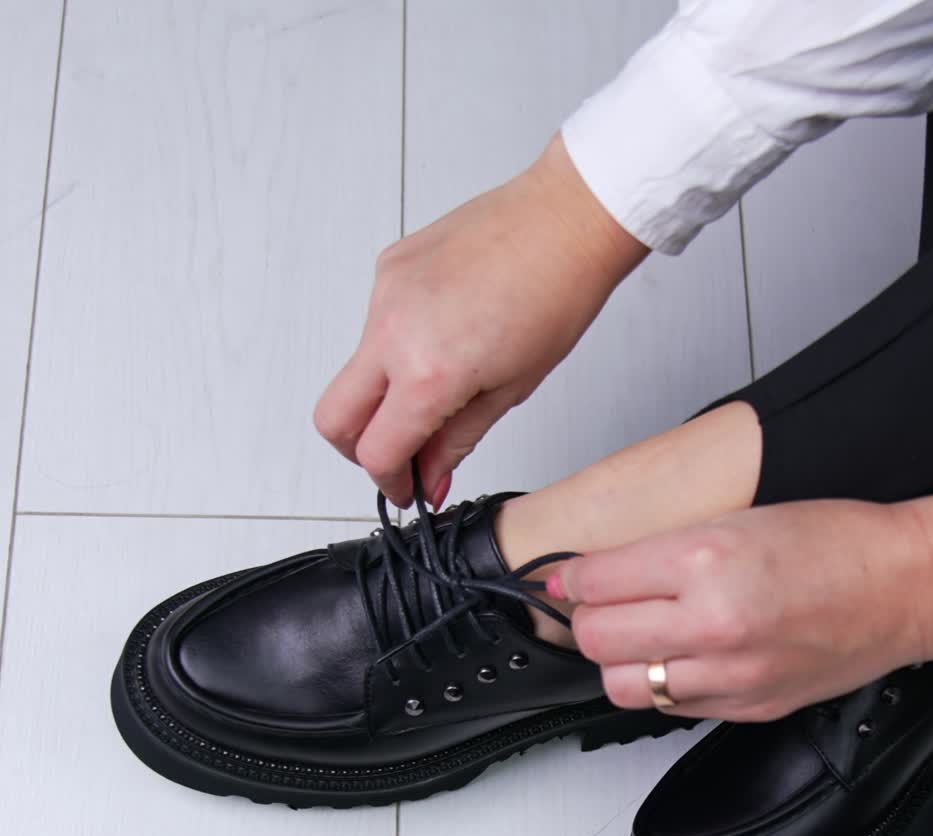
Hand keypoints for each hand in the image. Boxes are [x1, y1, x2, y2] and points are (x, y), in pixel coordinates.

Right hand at [314, 134, 646, 506]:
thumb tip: (429, 478)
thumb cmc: (557, 296)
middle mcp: (392, 330)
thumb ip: (457, 439)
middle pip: (335, 417)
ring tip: (443, 386)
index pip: (378, 450)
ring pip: (355, 369)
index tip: (407, 488)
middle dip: (359, 449)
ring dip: (385, 394)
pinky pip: (375, 324)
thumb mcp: (510, 390)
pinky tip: (445, 338)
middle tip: (400, 455)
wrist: (567, 219)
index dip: (391, 482)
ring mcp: (383, 293)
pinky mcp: (387, 266)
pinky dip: (397, 348)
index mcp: (427, 372)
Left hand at [550, 495, 932, 720]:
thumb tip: (595, 571)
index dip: (575, 575)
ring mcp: (731, 674)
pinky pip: (670, 708)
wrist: (908, 586)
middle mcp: (713, 623)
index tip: (572, 574)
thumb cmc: (837, 542)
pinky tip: (683, 658)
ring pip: (623, 686)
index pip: (596, 579)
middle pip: (596, 638)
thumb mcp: (738, 518)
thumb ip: (661, 549)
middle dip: (587, 618)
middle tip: (602, 604)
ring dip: (620, 660)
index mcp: (706, 560)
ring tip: (641, 636)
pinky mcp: (749, 707)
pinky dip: (663, 684)